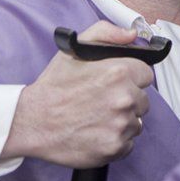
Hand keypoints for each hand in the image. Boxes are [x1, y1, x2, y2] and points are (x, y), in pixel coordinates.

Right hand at [1, 21, 153, 167]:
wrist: (33, 122)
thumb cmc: (54, 87)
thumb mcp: (75, 49)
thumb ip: (107, 33)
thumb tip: (131, 34)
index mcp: (118, 72)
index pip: (146, 74)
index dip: (132, 78)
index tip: (118, 83)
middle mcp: (124, 98)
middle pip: (143, 100)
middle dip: (127, 99)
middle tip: (104, 101)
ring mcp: (120, 125)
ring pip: (136, 122)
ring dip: (122, 121)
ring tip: (97, 117)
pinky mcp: (115, 147)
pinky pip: (128, 143)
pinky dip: (116, 140)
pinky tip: (97, 132)